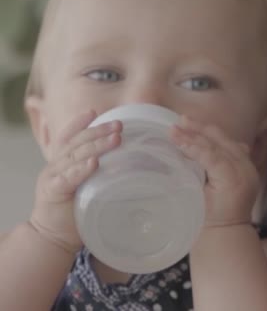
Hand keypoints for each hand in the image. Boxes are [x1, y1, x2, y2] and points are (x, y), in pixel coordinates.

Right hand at [30, 110, 121, 252]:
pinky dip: (80, 170)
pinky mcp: (52, 192)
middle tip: (119, 125)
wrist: (53, 238)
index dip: (80, 123)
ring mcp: (52, 177)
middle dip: (99, 131)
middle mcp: (55, 165)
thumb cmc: (74, 212)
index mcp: (63, 162)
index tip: (94, 112)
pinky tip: (93, 163)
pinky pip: (67, 178)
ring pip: (74, 156)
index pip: (69, 137)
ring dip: (96, 146)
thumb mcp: (88, 187)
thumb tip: (130, 164)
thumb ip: (100, 174)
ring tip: (115, 139)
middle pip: (77, 142)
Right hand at [172, 117, 259, 227]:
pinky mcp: (248, 166)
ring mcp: (249, 167)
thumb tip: (179, 150)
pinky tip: (205, 131)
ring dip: (206, 131)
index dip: (191, 143)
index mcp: (232, 180)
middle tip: (179, 121)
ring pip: (227, 141)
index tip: (172, 133)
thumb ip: (192, 174)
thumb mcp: (195, 198)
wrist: (228, 232)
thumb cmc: (206, 220)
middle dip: (198, 130)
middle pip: (220, 142)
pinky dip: (218, 138)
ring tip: (187, 122)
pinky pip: (233, 146)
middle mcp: (245, 170)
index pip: (211, 154)